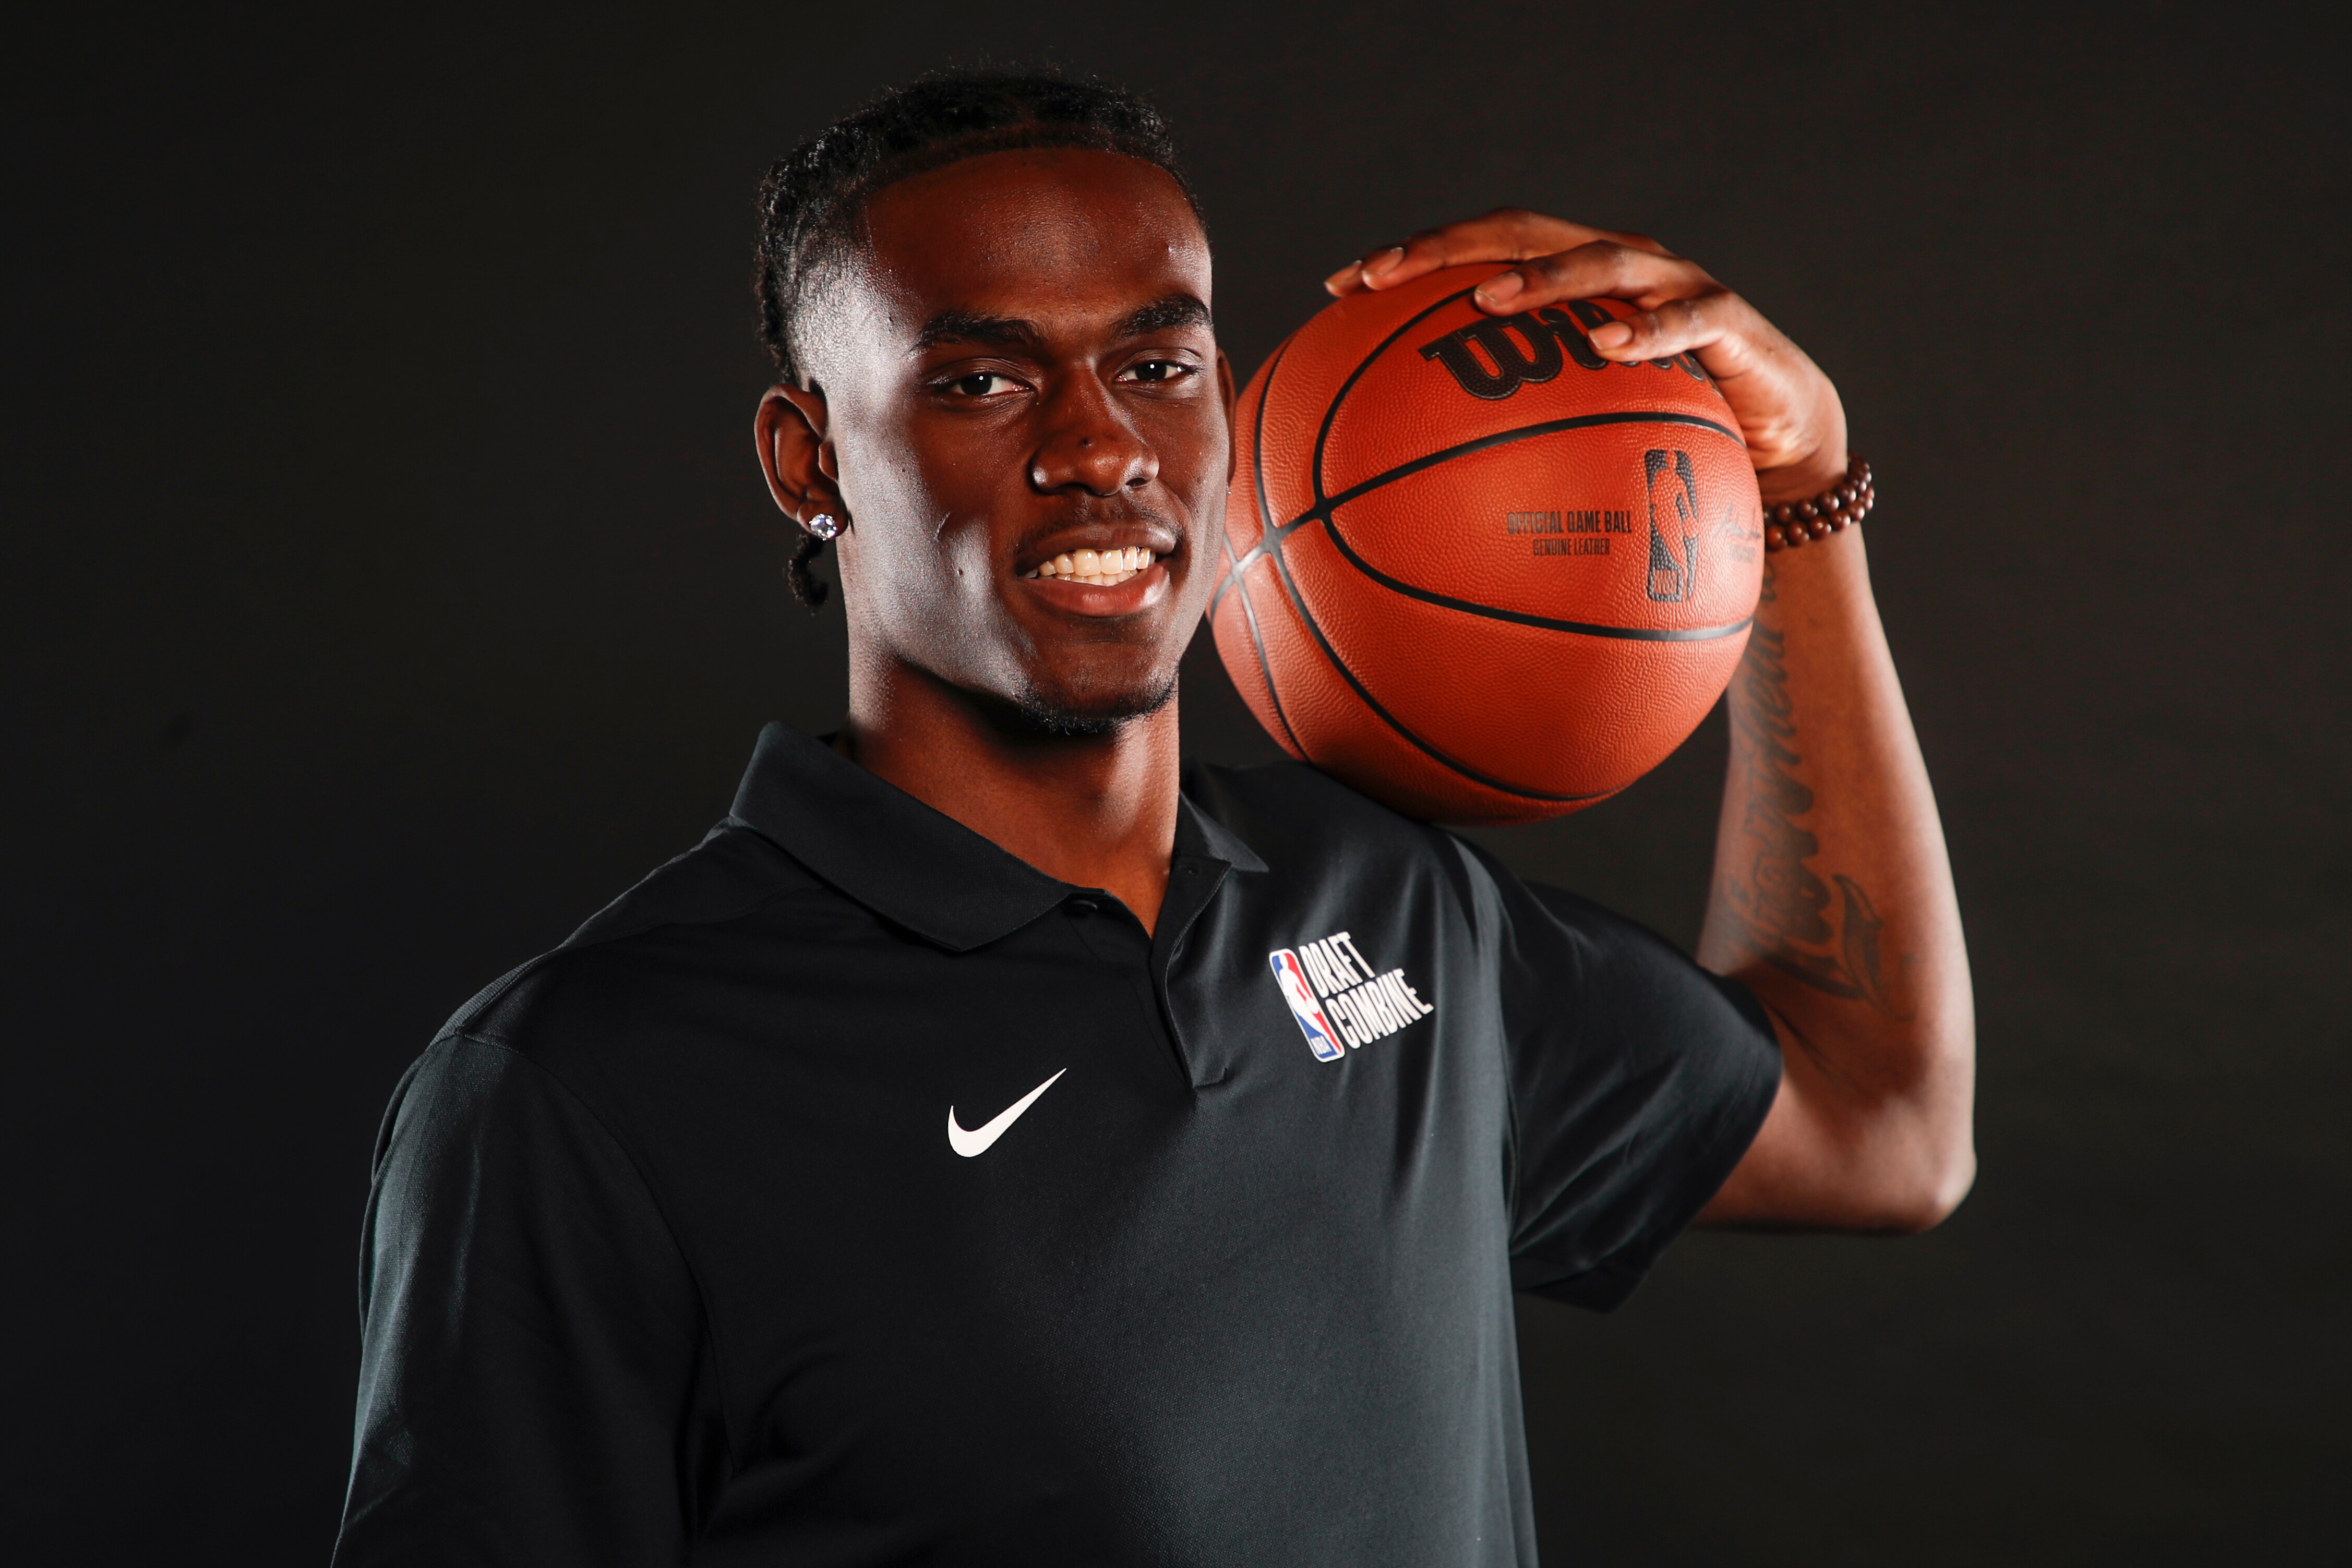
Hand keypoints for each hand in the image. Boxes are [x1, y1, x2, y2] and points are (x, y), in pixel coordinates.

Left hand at [1326, 209, 1847, 502]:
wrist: (1780, 460)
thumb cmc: (1663, 455)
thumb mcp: (1576, 456)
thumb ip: (1504, 459)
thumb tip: (1398, 523)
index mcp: (1569, 289)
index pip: (1476, 253)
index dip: (1409, 260)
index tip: (1338, 287)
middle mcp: (1616, 272)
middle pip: (1523, 234)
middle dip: (1451, 247)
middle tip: (1387, 276)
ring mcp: (1675, 288)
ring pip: (1605, 261)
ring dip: (1545, 279)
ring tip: (1488, 301)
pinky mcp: (1732, 323)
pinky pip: (1693, 319)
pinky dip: (1652, 328)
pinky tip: (1611, 347)